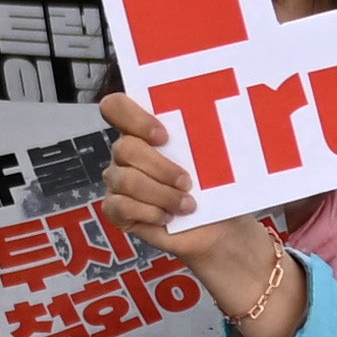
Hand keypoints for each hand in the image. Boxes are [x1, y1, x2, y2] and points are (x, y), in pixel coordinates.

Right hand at [100, 90, 304, 336]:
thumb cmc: (214, 187)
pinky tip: (167, 217)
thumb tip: (209, 115)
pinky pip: (119, 206)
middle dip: (161, 168)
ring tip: (187, 205)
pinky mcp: (118, 210)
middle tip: (188, 182)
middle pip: (124, 148)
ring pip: (124, 179)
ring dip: (161, 194)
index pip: (116, 107)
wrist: (220, 229)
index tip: (165, 136)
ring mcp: (118, 181)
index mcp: (143, 130)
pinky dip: (148, 213)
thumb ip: (198, 133)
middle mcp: (126, 153)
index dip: (133, 117)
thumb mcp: (210, 155)